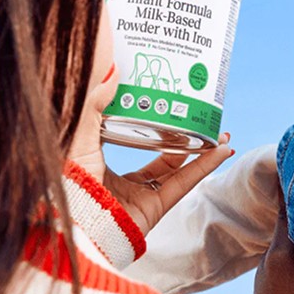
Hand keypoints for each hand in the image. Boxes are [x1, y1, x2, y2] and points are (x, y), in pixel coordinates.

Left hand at [68, 64, 233, 235]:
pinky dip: (205, 166)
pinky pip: (185, 183)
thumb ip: (93, 104)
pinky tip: (221, 149)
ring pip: (177, 169)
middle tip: (197, 115)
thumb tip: (111, 70)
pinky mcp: (156, 209)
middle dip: (182, 136)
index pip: (128, 139)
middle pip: (158, 154)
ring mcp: (141, 196)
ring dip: (200, 150)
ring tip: (219, 131)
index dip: (148, 121)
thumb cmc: (71, 182)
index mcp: (101, 164)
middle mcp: (122, 181)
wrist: (77, 223)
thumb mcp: (80, 136)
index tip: (165, 101)